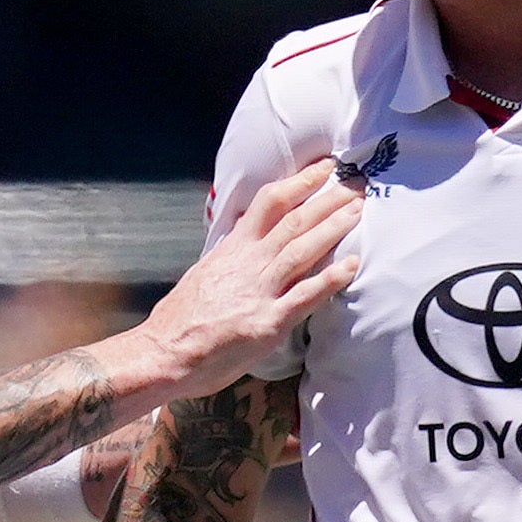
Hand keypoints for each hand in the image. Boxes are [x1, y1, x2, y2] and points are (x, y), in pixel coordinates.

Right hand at [136, 161, 362, 398]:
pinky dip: (330, 279)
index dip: (299, 182)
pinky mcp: (267, 323)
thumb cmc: (180, 320)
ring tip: (359, 210)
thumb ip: (231, 258)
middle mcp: (248, 264)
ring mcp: (259, 291)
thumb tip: (245, 245)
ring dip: (333, 227)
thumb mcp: (204, 274)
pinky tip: (352, 265)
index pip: (268, 204)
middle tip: (357, 183)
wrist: (162, 352)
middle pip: (293, 221)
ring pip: (302, 250)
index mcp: (232, 250)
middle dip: (328, 199)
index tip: (324, 169)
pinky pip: (304, 296)